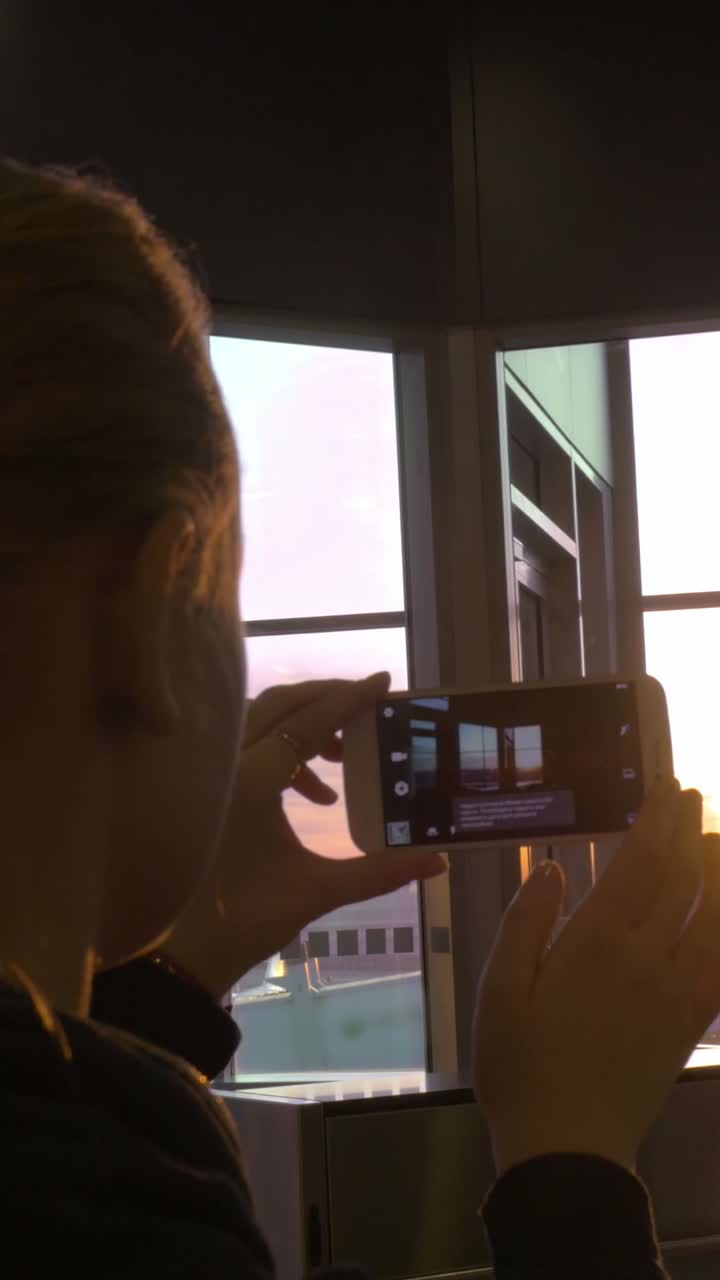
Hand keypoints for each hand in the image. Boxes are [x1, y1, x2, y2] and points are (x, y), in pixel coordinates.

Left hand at [161, 672, 445, 998]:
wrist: (186, 952)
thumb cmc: (248, 918)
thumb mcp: (320, 890)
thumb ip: (382, 871)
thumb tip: (437, 861)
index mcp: (252, 781)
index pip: (308, 722)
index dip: (349, 700)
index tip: (383, 682)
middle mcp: (228, 765)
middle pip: (280, 705)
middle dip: (326, 701)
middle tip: (367, 708)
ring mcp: (214, 774)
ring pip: (261, 722)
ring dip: (305, 727)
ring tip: (344, 759)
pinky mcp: (211, 788)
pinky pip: (249, 746)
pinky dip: (286, 754)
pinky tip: (318, 796)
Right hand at [473, 780, 719, 1174]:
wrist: (567, 1147)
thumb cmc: (520, 1065)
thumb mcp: (499, 989)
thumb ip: (527, 923)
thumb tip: (556, 868)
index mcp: (595, 944)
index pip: (641, 865)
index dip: (658, 822)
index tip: (667, 790)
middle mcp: (647, 958)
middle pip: (684, 880)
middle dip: (691, 831)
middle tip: (692, 797)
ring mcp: (677, 990)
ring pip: (717, 916)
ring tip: (717, 838)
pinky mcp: (691, 1021)